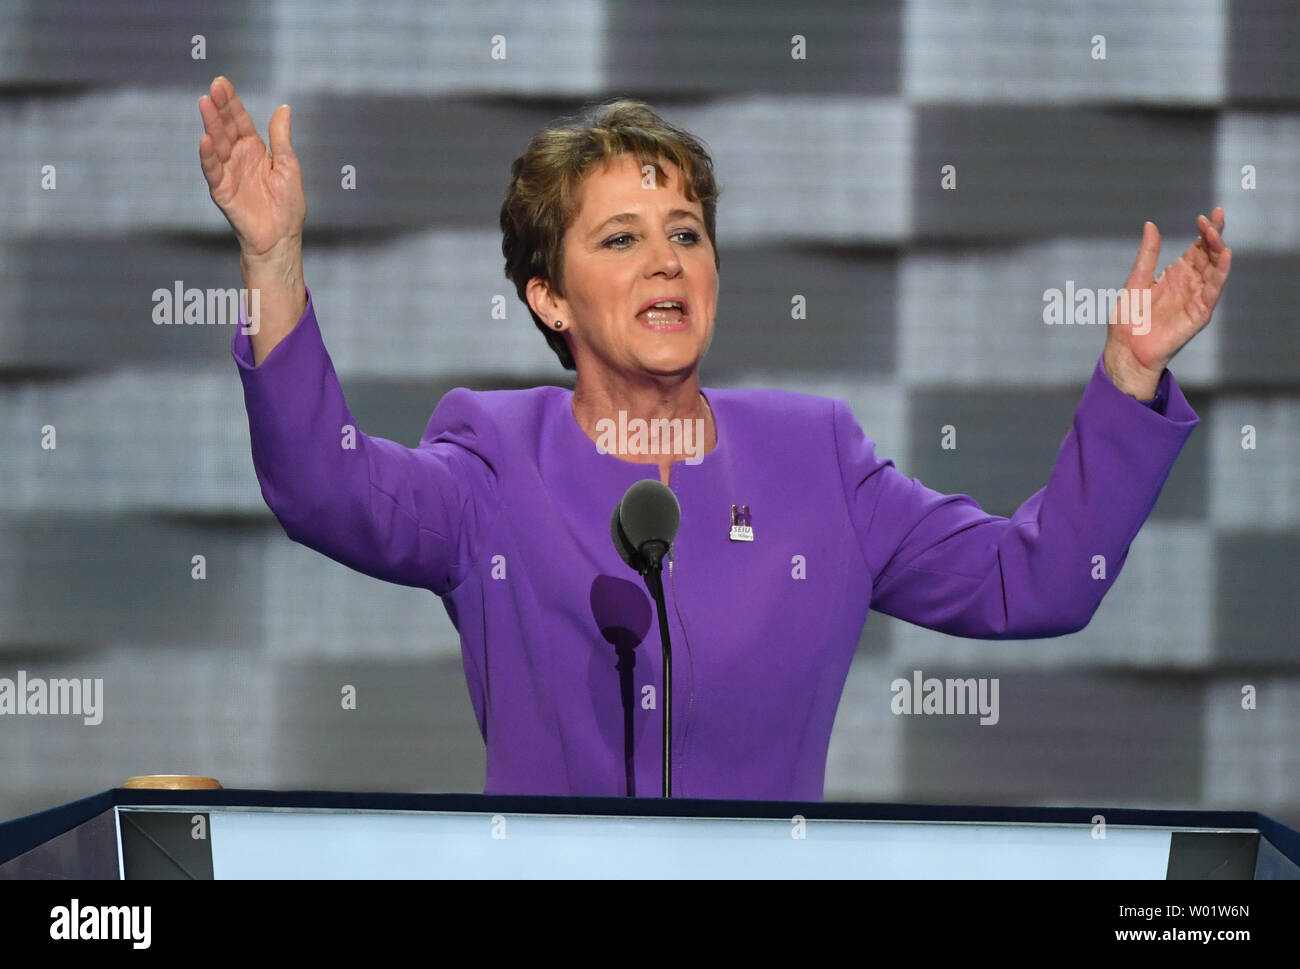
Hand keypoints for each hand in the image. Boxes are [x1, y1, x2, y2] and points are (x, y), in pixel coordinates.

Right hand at [198, 76, 305, 263]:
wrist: (281, 237)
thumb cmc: (288, 204)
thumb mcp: (288, 166)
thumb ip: (281, 139)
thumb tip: (284, 108)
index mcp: (254, 149)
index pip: (239, 121)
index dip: (231, 102)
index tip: (222, 82)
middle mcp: (238, 157)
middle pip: (225, 128)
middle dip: (219, 107)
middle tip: (213, 87)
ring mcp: (227, 173)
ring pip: (216, 144)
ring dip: (210, 125)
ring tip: (205, 104)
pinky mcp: (221, 190)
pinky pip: (212, 171)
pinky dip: (208, 156)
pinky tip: (205, 139)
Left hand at [1102, 208, 1230, 398]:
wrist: (1126, 348)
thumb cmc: (1129, 319)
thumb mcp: (1136, 280)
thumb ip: (1147, 255)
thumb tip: (1150, 225)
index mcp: (1176, 274)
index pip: (1198, 247)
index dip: (1205, 231)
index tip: (1207, 214)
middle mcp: (1190, 283)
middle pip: (1209, 255)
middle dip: (1214, 235)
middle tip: (1214, 217)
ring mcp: (1197, 297)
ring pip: (1215, 270)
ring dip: (1218, 250)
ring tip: (1217, 233)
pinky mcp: (1200, 313)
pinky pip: (1213, 290)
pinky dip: (1220, 273)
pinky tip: (1225, 256)